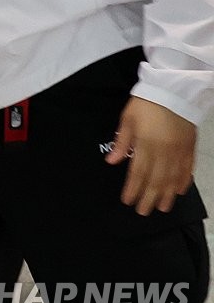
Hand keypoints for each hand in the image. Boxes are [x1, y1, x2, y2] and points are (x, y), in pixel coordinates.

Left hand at [105, 96, 196, 215]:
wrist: (173, 90)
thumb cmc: (146, 103)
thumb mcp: (127, 119)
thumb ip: (122, 142)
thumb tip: (113, 162)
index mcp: (147, 143)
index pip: (138, 173)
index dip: (133, 189)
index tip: (127, 200)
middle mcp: (164, 151)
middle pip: (156, 180)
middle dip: (149, 198)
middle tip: (143, 211)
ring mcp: (179, 151)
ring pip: (173, 179)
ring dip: (167, 195)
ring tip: (162, 208)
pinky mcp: (190, 148)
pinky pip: (187, 169)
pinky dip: (183, 182)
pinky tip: (179, 191)